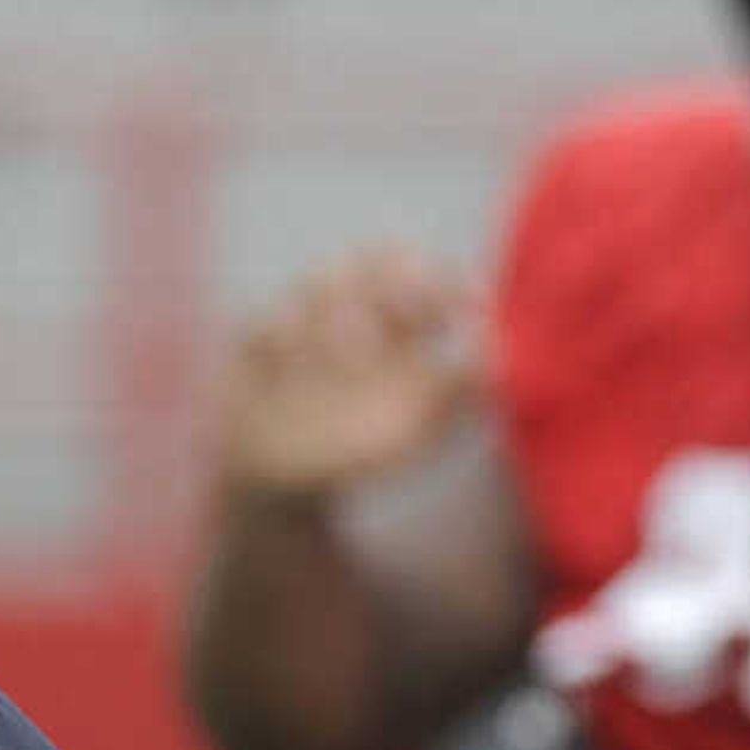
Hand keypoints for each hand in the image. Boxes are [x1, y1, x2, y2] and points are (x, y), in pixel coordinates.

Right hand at [213, 247, 489, 505]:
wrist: (281, 488)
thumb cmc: (358, 452)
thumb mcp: (420, 433)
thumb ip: (459, 397)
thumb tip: (497, 357)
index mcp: (389, 324)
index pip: (418, 271)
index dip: (442, 277)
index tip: (466, 303)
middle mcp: (343, 314)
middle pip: (366, 261)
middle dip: (393, 279)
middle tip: (414, 314)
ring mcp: (295, 330)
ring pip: (315, 284)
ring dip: (342, 307)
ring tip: (359, 351)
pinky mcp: (251, 353)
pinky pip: (262, 324)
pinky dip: (284, 336)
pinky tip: (301, 360)